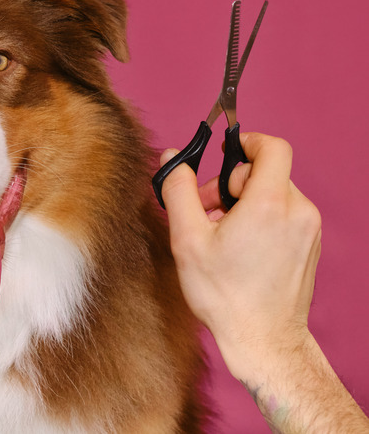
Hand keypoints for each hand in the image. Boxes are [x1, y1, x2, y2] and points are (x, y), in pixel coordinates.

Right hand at [158, 132, 320, 379]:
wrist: (264, 340)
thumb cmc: (225, 294)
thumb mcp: (186, 239)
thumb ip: (178, 190)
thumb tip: (172, 158)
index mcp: (268, 204)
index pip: (272, 147)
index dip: (247, 142)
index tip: (224, 155)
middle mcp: (296, 211)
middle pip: (266, 172)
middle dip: (231, 184)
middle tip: (205, 210)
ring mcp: (308, 229)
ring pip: (274, 193)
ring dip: (245, 202)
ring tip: (221, 233)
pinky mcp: (310, 245)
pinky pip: (285, 214)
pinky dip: (261, 218)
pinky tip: (240, 247)